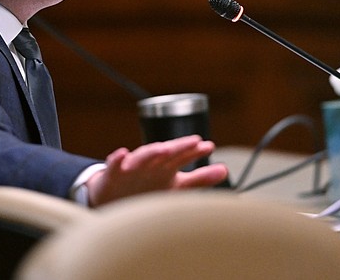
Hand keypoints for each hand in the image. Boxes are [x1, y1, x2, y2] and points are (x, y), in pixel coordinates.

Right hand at [85, 135, 228, 206]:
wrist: (114, 197)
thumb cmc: (148, 188)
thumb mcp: (176, 186)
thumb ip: (200, 178)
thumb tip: (225, 170)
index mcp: (166, 166)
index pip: (182, 156)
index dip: (195, 151)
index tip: (209, 146)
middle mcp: (151, 163)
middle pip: (166, 153)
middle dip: (179, 147)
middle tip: (194, 142)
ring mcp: (132, 167)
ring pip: (143, 157)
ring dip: (153, 151)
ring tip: (164, 149)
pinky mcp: (114, 174)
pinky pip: (115, 166)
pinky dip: (118, 159)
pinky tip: (122, 154)